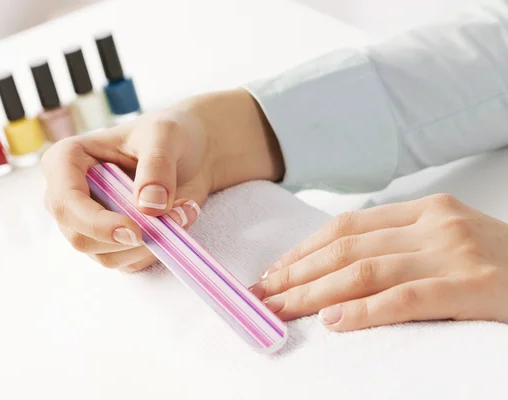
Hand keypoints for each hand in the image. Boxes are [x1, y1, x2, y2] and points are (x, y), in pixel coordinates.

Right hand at [42, 89, 283, 270]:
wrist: (190, 152)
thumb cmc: (167, 135)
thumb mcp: (165, 135)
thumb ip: (157, 165)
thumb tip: (148, 206)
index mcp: (65, 161)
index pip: (66, 204)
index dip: (97, 223)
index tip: (135, 231)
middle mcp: (69, 197)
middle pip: (81, 238)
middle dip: (132, 236)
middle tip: (177, 214)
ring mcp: (88, 224)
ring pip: (108, 256)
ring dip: (153, 242)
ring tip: (183, 209)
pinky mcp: (112, 244)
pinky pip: (131, 262)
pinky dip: (160, 248)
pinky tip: (178, 220)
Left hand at [250, 194, 507, 330]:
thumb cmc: (499, 265)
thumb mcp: (447, 241)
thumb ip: (398, 246)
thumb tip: (333, 270)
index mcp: (425, 211)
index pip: (346, 227)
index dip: (303, 250)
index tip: (273, 272)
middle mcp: (436, 225)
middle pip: (347, 249)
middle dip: (297, 273)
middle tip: (263, 295)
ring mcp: (455, 253)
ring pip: (366, 271)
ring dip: (315, 292)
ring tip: (283, 309)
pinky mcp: (474, 286)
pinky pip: (405, 299)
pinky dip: (364, 311)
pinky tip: (334, 322)